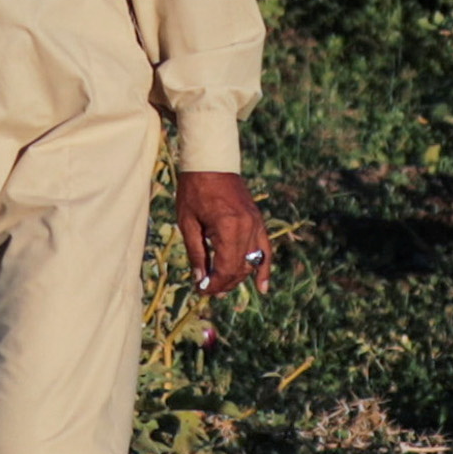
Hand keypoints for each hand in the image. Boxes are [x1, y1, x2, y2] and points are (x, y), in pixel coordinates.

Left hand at [176, 171, 273, 296]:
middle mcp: (247, 228)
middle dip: (224, 283)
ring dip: (237, 277)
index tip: (201, 290)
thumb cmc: (194, 190)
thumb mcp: (188, 223)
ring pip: (251, 262)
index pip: (225, 268)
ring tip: (222, 287)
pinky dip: (264, 268)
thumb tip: (200, 279)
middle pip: (239, 268)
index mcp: (228, 228)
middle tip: (208, 290)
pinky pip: (265, 250)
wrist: (210, 163)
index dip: (214, 284)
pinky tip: (262, 287)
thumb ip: (196, 253)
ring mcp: (255, 224)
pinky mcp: (257, 221)